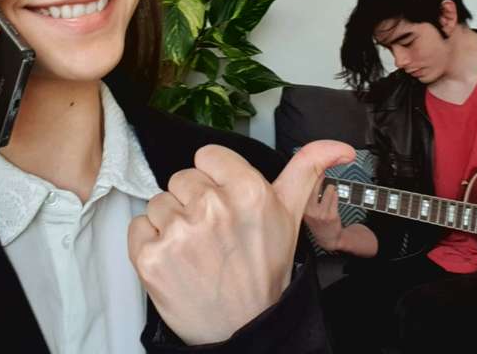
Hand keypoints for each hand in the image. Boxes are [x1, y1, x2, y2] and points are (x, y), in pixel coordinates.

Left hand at [128, 140, 354, 344]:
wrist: (246, 329)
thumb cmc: (265, 274)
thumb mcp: (291, 216)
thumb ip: (307, 170)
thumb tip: (339, 147)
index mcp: (248, 191)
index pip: (207, 156)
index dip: (215, 179)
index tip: (225, 201)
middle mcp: (213, 207)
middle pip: (182, 178)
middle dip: (194, 202)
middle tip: (214, 233)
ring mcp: (179, 232)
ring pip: (159, 201)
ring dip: (172, 223)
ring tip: (196, 249)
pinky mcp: (150, 256)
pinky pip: (137, 227)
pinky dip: (150, 243)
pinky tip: (175, 259)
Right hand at [303, 178, 343, 251]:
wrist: (328, 238)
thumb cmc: (317, 220)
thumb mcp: (306, 209)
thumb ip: (306, 194)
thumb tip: (309, 174)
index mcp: (300, 207)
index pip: (303, 186)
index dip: (308, 174)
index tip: (311, 167)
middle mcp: (309, 210)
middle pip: (316, 184)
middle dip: (320, 177)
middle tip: (322, 173)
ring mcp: (320, 213)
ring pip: (328, 189)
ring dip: (330, 188)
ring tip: (327, 194)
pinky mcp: (331, 215)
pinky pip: (335, 196)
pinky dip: (335, 195)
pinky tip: (332, 200)